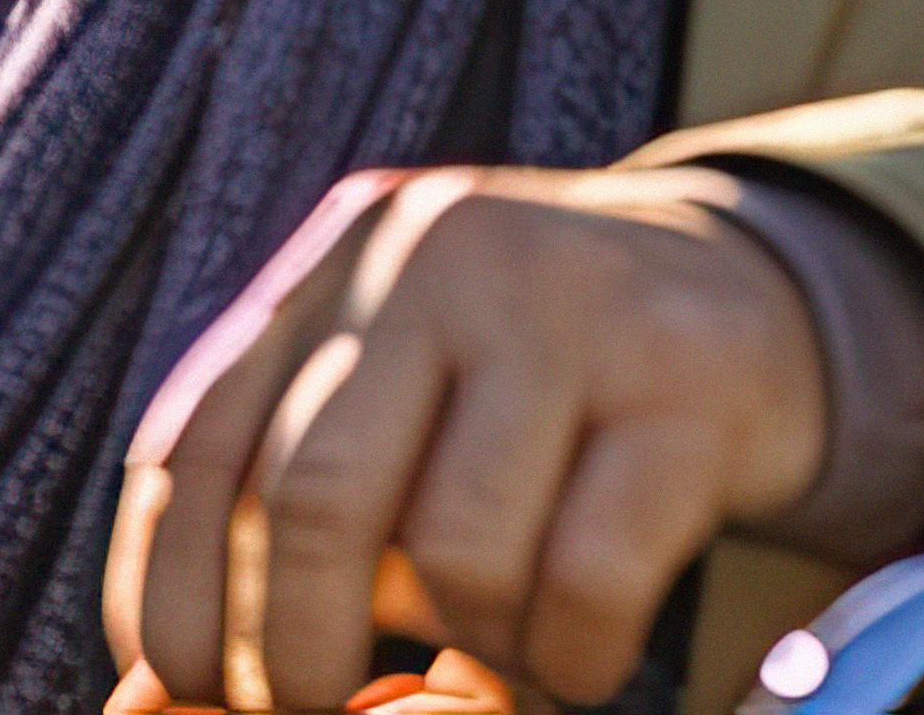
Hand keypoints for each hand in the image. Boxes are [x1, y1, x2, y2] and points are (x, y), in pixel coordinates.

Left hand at [106, 164, 839, 712]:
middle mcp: (441, 254)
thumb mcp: (408, 388)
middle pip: (312, 497)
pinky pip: (585, 581)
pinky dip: (568, 661)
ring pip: (454, 552)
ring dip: (467, 656)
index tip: (184, 685)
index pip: (196, 437)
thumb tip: (165, 689)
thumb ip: (301, 490)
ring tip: (496, 656)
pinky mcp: (686, 384)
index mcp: (346, 253)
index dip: (168, 589)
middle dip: (298, 654)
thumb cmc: (540, 388)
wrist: (759, 299)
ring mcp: (571, 307)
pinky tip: (578, 653)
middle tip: (328, 710)